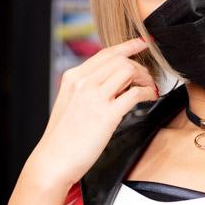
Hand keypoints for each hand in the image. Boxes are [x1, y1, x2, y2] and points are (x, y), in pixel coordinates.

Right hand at [28, 37, 157, 189]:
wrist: (54, 160)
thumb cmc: (63, 138)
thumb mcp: (70, 104)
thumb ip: (87, 90)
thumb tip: (114, 84)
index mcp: (73, 78)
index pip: (105, 53)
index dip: (127, 46)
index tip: (141, 43)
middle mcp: (83, 83)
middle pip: (120, 59)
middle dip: (139, 66)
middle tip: (148, 79)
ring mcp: (94, 97)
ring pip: (128, 70)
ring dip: (144, 78)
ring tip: (149, 89)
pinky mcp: (106, 115)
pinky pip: (134, 93)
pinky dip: (147, 92)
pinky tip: (150, 97)